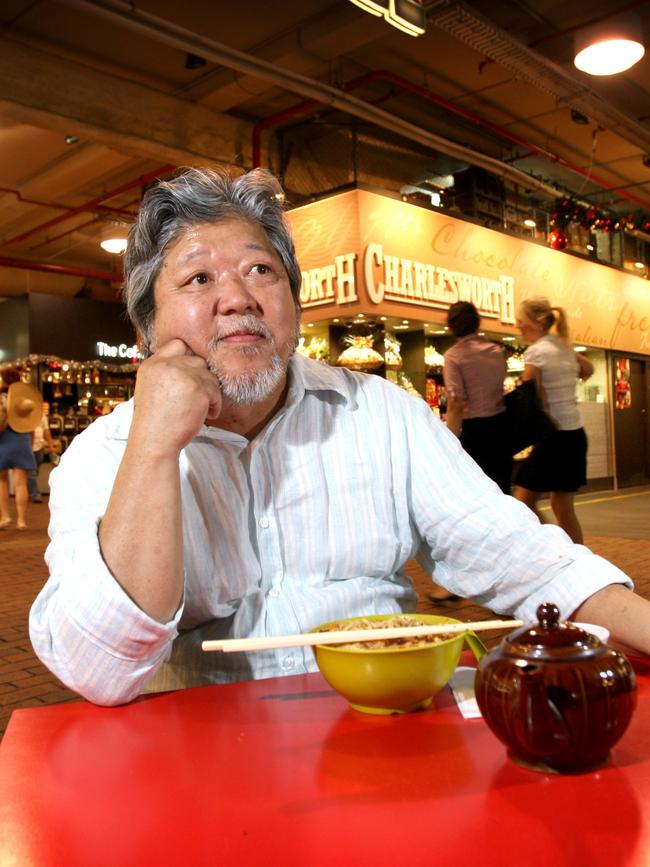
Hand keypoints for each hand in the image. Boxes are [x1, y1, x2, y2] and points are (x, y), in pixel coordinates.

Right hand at [130, 338, 222, 456]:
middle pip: (197, 360)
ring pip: (209, 376)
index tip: (189, 376)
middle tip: (196, 396)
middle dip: (201, 378)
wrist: (154, 442)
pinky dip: (215, 404)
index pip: (178, 345)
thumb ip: (167, 372)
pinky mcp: (199, 388)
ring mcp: (183, 375)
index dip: (188, 358)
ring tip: (200, 409)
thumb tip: (192, 364)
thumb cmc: (155, 422)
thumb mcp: (151, 388)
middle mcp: (167, 365)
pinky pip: (216, 391)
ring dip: (209, 392)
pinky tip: (206, 415)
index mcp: (152, 364)